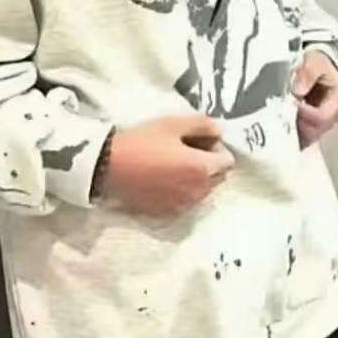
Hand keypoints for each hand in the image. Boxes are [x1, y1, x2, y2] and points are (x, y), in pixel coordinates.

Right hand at [100, 115, 234, 217]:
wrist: (109, 167)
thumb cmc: (143, 141)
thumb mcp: (173, 124)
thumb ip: (203, 125)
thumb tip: (220, 129)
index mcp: (202, 169)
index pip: (228, 161)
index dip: (216, 147)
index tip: (198, 140)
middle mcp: (198, 192)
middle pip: (218, 177)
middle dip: (209, 163)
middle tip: (186, 150)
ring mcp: (183, 206)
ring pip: (203, 191)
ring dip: (197, 178)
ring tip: (173, 164)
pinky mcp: (167, 213)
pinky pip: (186, 202)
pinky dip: (182, 191)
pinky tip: (163, 179)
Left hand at [292, 50, 337, 148]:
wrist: (321, 62)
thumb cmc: (320, 62)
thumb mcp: (314, 61)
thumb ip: (307, 74)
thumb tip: (298, 91)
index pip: (322, 117)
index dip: (304, 114)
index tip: (291, 102)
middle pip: (317, 130)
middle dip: (299, 122)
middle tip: (285, 109)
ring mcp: (329, 120)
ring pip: (312, 134)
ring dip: (297, 126)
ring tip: (286, 111)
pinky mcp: (320, 123)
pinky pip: (307, 133)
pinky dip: (297, 128)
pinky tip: (289, 118)